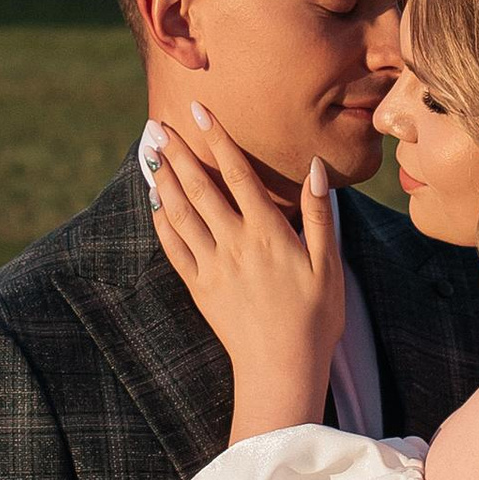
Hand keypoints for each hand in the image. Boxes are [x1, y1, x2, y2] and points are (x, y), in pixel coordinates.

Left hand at [147, 108, 344, 438]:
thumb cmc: (315, 317)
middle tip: (157, 125)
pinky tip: (154, 203)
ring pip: (181, 214)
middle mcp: (235, 243)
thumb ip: (320, 213)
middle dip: (178, 153)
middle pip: (201, 188)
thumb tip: (317, 167)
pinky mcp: (200, 288)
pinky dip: (162, 222)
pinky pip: (174, 249)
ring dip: (163, 180)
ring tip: (148, 154)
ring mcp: (213, 266)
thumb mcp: (329, 264)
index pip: (239, 175)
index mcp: (268, 233)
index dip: (218, 140)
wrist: (282, 368)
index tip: (199, 111)